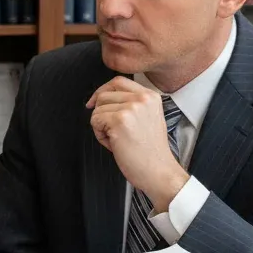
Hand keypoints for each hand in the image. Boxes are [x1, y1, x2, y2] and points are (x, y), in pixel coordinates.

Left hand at [86, 77, 188, 211]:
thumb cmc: (149, 151)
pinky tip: (115, 144)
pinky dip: (99, 135)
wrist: (158, 171)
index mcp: (151, 96)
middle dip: (102, 114)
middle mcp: (142, 99)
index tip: (94, 103)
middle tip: (114, 132)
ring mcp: (131, 108)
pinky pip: (95, 121)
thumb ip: (131, 104)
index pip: (118, 81)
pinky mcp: (120, 120)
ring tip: (118, 139)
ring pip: (97, 109)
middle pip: (104, 95)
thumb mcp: (147, 118)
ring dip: (101, 126)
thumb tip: (102, 97)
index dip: (102, 90)